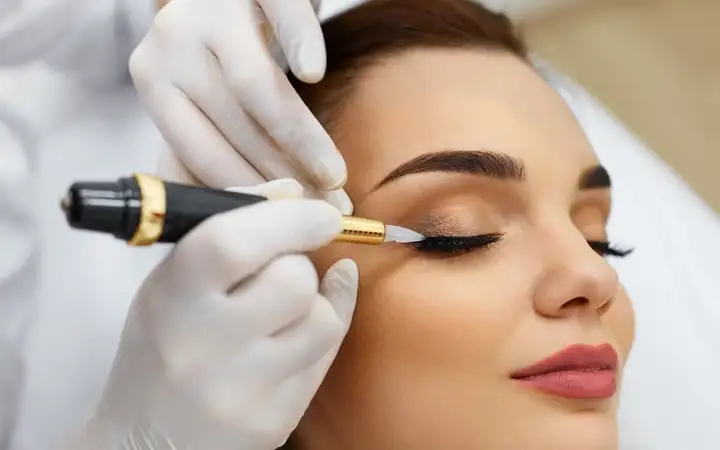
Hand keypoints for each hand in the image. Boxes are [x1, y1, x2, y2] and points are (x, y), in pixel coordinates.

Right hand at [67, 179, 357, 449]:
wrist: (149, 443)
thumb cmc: (161, 347)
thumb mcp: (172, 284)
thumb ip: (226, 231)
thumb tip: (295, 194)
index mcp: (171, 300)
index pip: (232, 242)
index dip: (289, 218)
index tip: (319, 212)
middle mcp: (204, 347)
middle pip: (293, 279)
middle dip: (298, 261)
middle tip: (279, 268)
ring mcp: (242, 389)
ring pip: (320, 318)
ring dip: (311, 301)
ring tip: (280, 309)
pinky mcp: (274, 420)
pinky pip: (326, 356)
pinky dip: (322, 329)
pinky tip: (303, 325)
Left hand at [130, 0, 352, 213]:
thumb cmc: (223, 56)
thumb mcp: (203, 101)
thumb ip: (209, 150)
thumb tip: (237, 225)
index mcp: (154, 84)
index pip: (203, 155)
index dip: (253, 197)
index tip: (291, 226)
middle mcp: (169, 46)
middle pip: (235, 129)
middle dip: (286, 180)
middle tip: (328, 211)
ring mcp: (208, 11)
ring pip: (256, 88)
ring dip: (302, 140)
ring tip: (335, 175)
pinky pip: (280, 15)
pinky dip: (300, 44)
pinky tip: (314, 73)